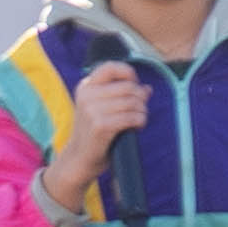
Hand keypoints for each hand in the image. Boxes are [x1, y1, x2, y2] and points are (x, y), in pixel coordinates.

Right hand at [45, 59, 150, 203]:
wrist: (79, 158)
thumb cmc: (95, 133)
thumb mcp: (103, 108)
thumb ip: (123, 95)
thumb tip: (147, 88)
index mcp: (86, 87)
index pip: (111, 67)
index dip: (128, 73)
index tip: (134, 85)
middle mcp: (86, 96)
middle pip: (129, 87)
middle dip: (141, 99)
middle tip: (139, 110)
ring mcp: (91, 110)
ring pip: (134, 102)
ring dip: (142, 112)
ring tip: (137, 121)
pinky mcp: (100, 125)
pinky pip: (132, 117)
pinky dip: (140, 122)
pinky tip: (135, 128)